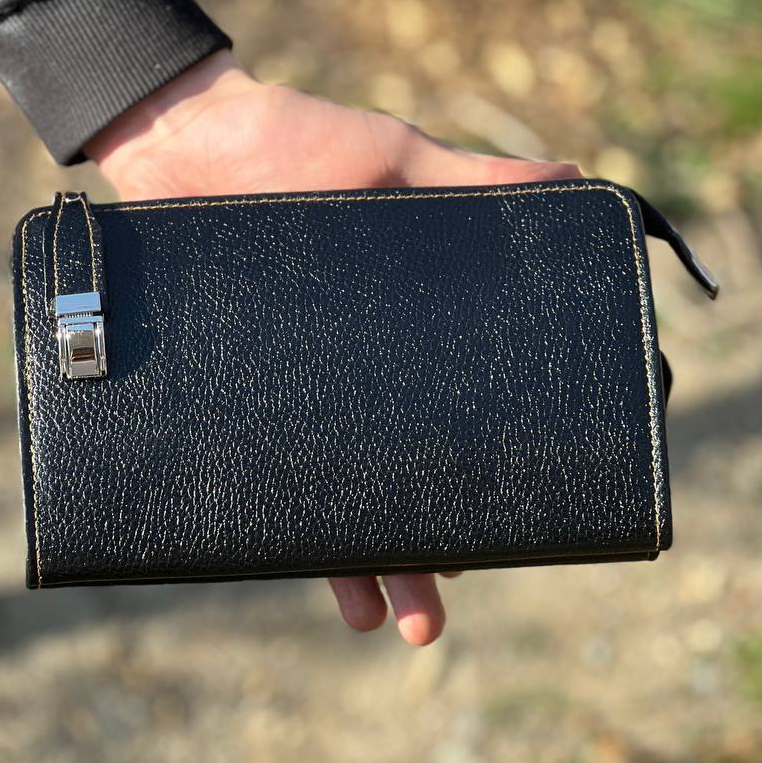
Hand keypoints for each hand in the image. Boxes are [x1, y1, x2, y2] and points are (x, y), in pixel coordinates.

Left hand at [87, 51, 580, 645]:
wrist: (183, 140)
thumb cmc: (296, 145)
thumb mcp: (393, 160)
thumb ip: (472, 182)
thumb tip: (578, 183)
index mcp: (413, 338)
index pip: (468, 418)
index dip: (502, 468)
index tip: (539, 512)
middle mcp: (365, 382)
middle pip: (409, 478)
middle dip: (433, 549)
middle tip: (441, 606)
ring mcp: (303, 397)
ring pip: (339, 499)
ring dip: (367, 565)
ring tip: (391, 621)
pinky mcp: (241, 400)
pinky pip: (262, 478)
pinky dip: (282, 533)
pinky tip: (303, 578)